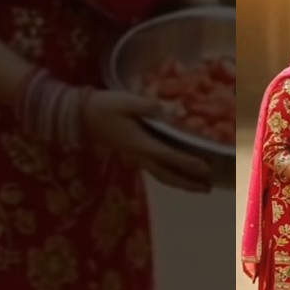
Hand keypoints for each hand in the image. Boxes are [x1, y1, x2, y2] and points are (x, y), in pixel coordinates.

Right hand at [82, 90, 212, 192]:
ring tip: (199, 188)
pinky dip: (170, 177)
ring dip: (181, 184)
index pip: (168, 156)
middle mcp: (139, 155)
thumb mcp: (125, 101)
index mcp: (140, 143)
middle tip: (208, 189)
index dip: (187, 162)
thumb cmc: (105, 106)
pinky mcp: (134, 154)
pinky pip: (156, 171)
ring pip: (162, 176)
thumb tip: (168, 110)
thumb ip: (147, 106)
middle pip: (167, 175)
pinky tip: (179, 176)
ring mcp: (136, 157)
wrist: (82, 115)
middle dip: (188, 183)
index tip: (205, 168)